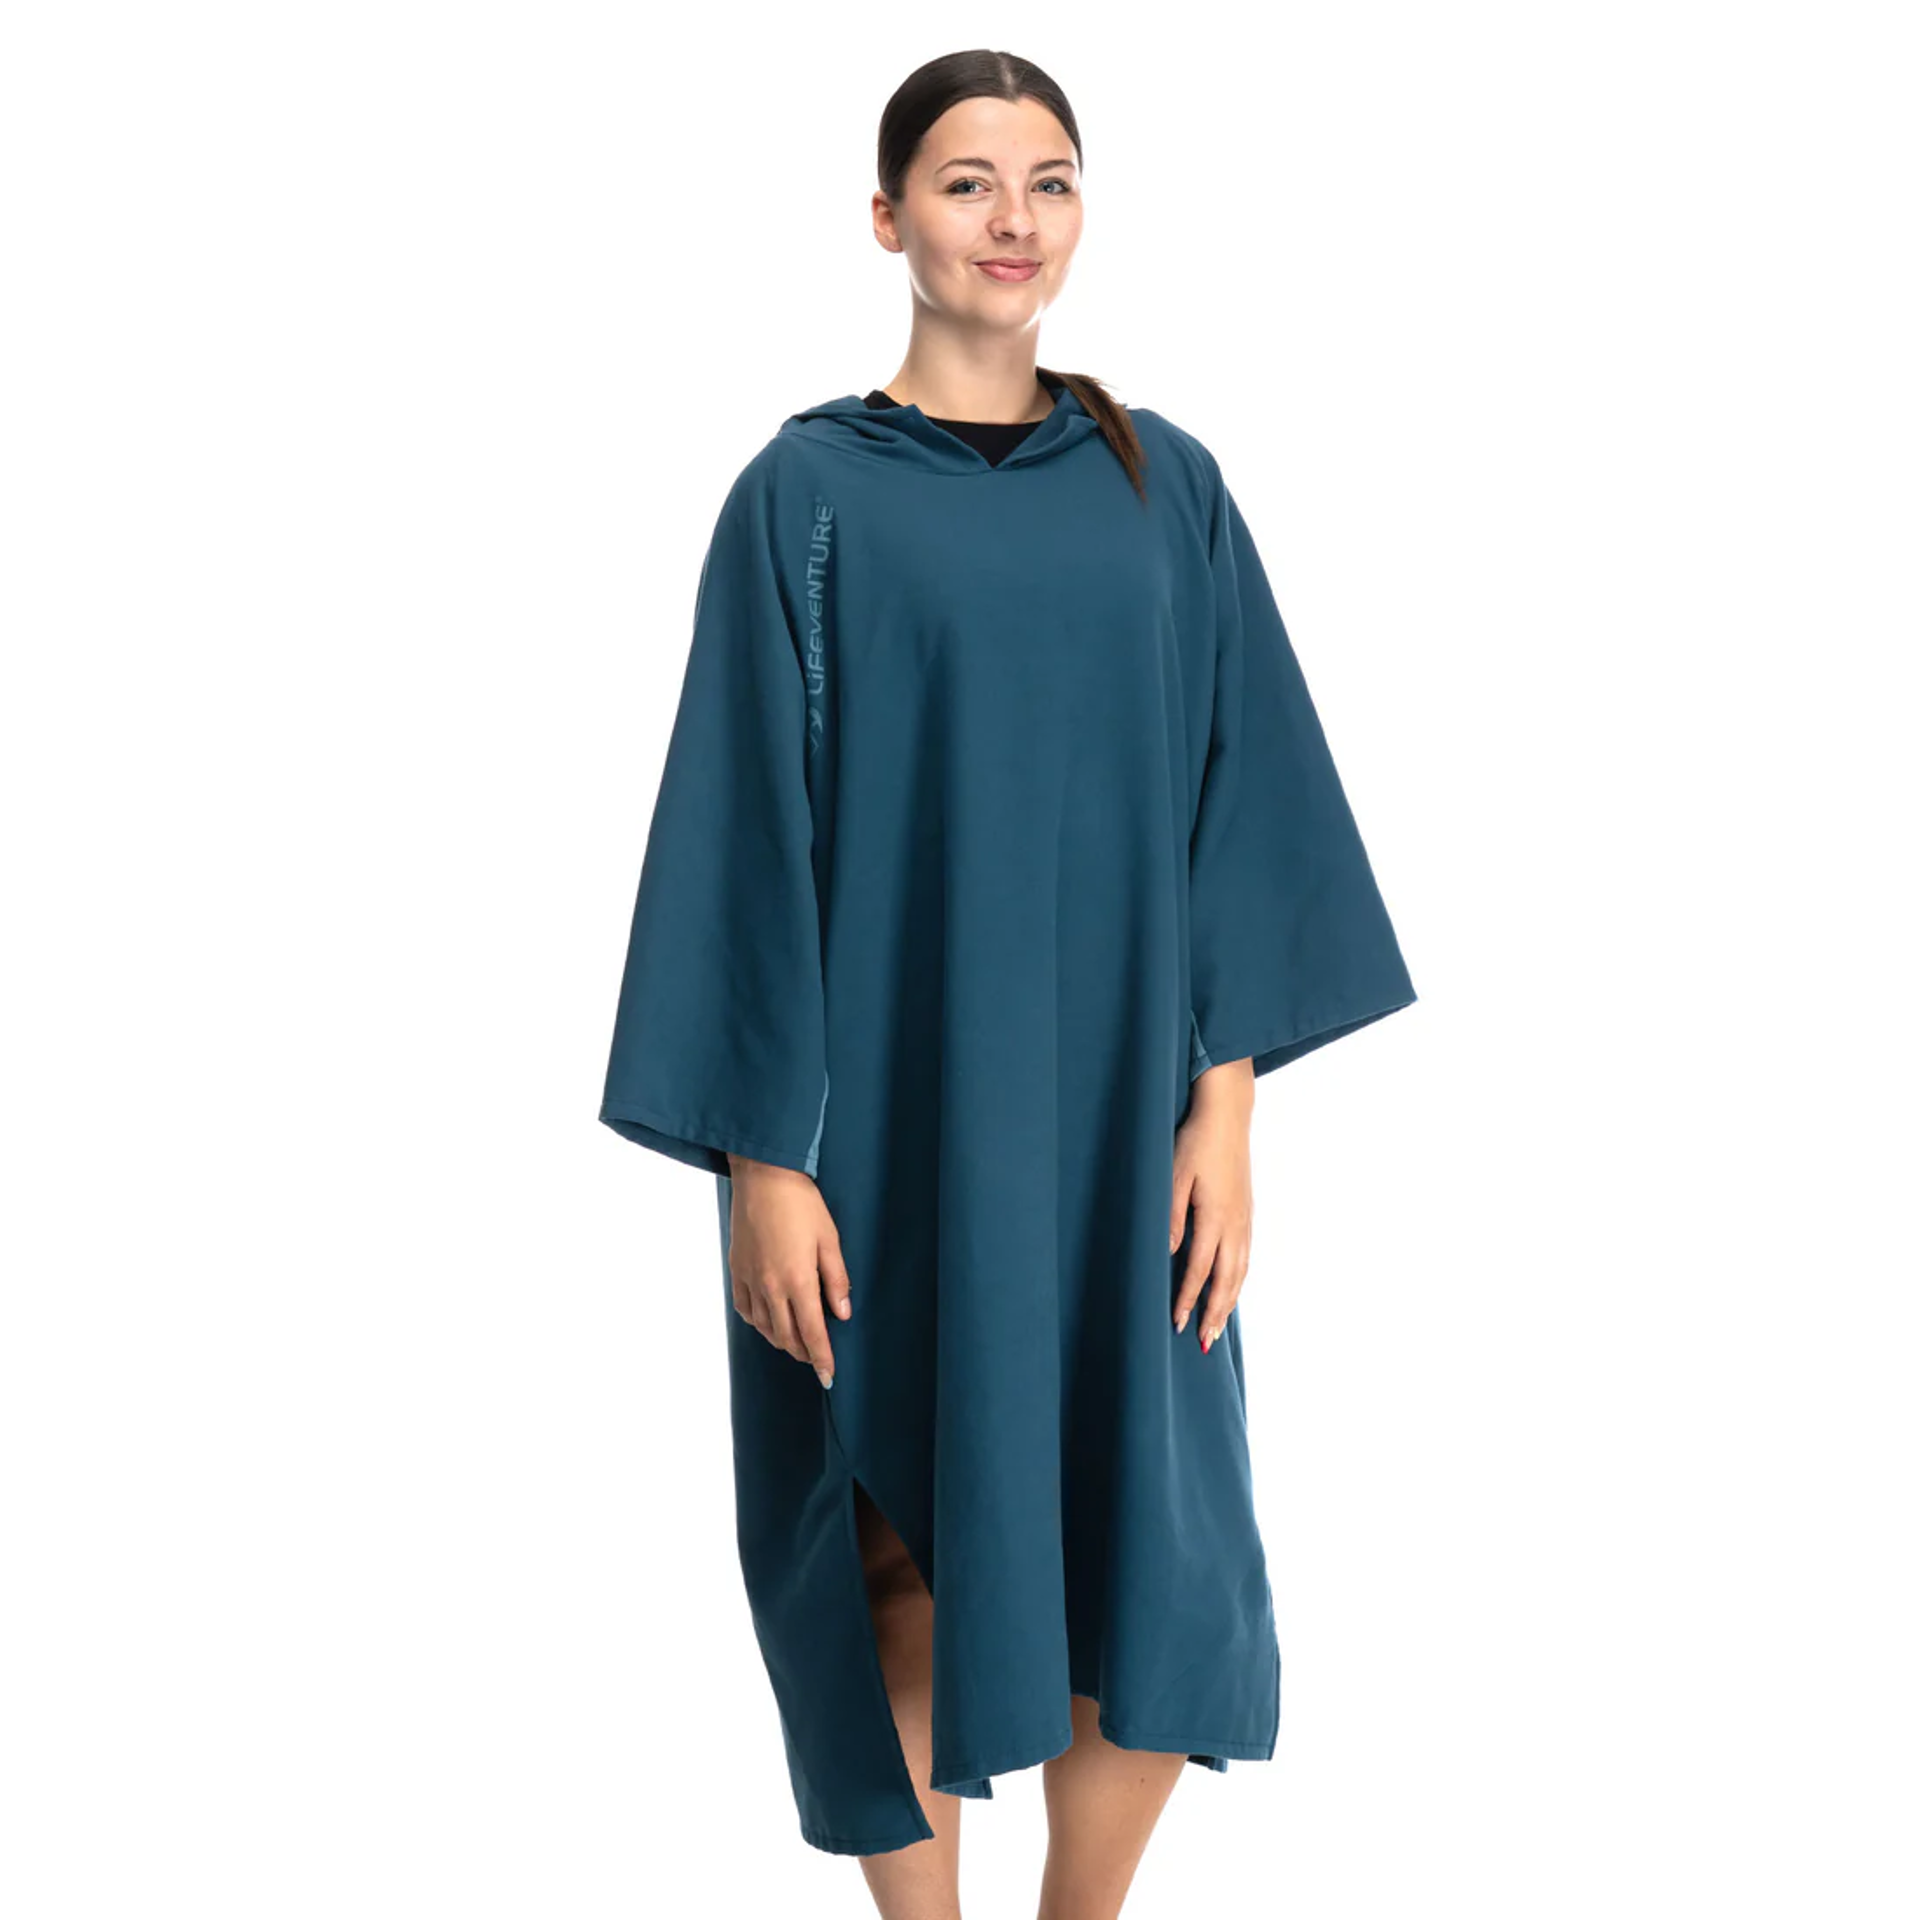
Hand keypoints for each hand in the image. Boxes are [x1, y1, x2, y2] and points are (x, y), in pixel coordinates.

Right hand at [725, 1157, 852, 1387]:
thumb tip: (842, 1313)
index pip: (812, 1333)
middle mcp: (770, 1287)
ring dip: (782, 1341)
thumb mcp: (829, 1239)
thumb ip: (836, 1280)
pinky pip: (746, 1309)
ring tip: (796, 1344)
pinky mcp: (737, 1270)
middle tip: (816, 1360)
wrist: (762, 1177)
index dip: (822, 1358)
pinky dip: (759, 1323)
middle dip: (803, 1354)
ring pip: (765, 1327)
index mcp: (797, 1281)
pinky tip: (768, 1321)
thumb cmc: (801, 1203)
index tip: (828, 1377)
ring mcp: (749, 1280)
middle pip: (787, 1337)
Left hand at [1169, 1060, 1254, 1352]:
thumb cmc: (1195, 1141)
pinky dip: (1239, 1281)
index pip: (1199, 1270)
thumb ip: (1171, 1216)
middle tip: (1205, 1344)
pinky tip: (1232, 1289)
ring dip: (1229, 1302)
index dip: (1188, 1299)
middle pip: (1227, 1280)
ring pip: (1241, 1272)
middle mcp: (1235, 1224)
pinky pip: (1246, 1257)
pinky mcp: (1248, 1212)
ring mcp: (1245, 1219)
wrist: (1229, 1114)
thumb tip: (1168, 1254)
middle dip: (1215, 1313)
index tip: (1178, 1324)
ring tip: (1218, 1328)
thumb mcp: (1173, 1175)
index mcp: (1215, 1217)